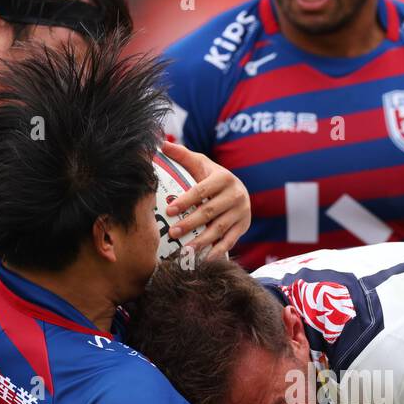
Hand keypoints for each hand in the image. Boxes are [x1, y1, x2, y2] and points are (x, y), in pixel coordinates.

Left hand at [160, 140, 250, 256]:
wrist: (237, 190)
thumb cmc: (212, 177)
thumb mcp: (200, 164)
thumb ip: (182, 155)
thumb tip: (160, 143)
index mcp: (224, 178)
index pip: (202, 190)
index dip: (185, 201)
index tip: (169, 210)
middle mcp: (236, 195)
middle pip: (210, 212)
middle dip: (191, 223)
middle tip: (173, 233)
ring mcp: (242, 212)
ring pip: (219, 229)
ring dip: (202, 241)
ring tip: (185, 250)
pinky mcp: (244, 227)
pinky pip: (230, 242)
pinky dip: (216, 252)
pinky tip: (203, 259)